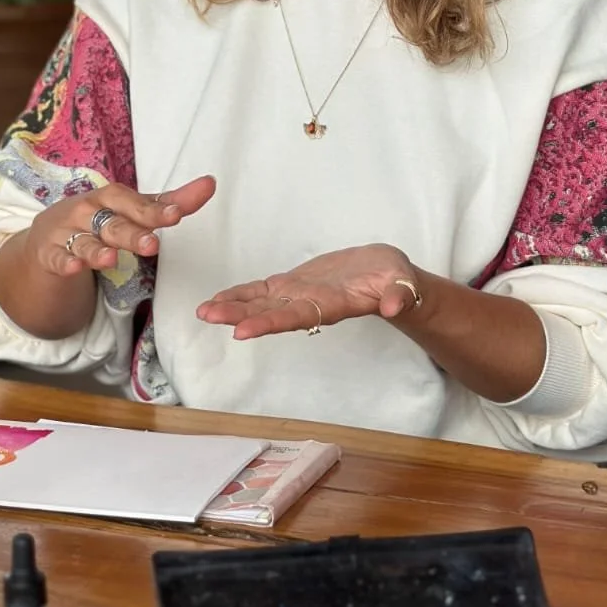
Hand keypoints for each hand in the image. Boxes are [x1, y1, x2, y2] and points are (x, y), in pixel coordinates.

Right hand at [25, 175, 216, 276]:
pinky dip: (65, 262)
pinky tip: (74, 267)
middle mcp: (88, 212)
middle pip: (114, 224)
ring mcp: (67, 233)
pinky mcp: (49, 254)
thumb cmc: (98, 219)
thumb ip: (169, 202)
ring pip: (85, 242)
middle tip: (153, 245)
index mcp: (111, 199)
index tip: (177, 214)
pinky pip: (58, 259)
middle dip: (132, 234)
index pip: (136, 204)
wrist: (46, 237)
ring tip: (112, 259)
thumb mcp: (130, 211)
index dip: (156, 210)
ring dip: (98, 250)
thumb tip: (210, 184)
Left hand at [197, 244, 421, 340]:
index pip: (295, 318)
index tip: (242, 331)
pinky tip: (219, 298)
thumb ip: (399, 297)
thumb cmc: (395, 281)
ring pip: (261, 302)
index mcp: (331, 306)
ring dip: (233, 307)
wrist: (387, 275)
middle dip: (239, 315)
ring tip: (203, 310)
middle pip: (269, 313)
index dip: (269, 323)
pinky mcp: (295, 283)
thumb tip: (395, 306)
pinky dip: (242, 294)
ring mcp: (299, 295)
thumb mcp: (402, 284)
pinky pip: (264, 290)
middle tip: (208, 315)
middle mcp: (309, 305)